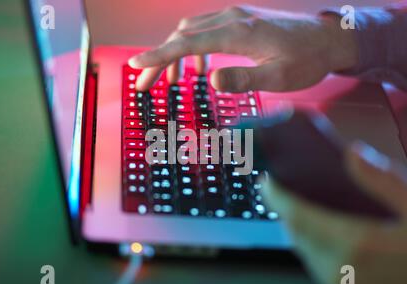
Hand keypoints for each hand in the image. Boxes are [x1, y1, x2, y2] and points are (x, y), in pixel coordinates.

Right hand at [129, 5, 357, 91]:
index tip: (136, 66)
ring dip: (174, 53)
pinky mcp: (241, 20)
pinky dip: (193, 48)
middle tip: (145, 85)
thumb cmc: (306, 61)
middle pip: (182, 35)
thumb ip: (245, 79)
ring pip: (192, 31)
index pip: (188, 43)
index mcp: (239, 33)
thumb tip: (212, 80)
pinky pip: (206, 30)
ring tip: (168, 81)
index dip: (159, 56)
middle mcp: (233, 19)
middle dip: (159, 59)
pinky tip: (199, 68)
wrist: (328, 39)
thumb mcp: (280, 77)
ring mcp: (236, 17)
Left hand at [260, 141, 406, 283]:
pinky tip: (328, 237)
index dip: (276, 196)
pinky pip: (319, 268)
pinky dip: (314, 249)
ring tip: (304, 209)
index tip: (267, 181)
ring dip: (299, 230)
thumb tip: (354, 155)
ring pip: (305, 253)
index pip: (297, 216)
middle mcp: (342, 272)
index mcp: (357, 245)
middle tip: (285, 190)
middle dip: (286, 210)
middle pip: (295, 235)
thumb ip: (384, 181)